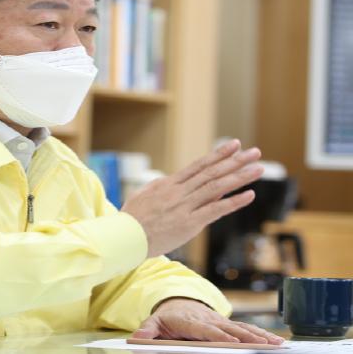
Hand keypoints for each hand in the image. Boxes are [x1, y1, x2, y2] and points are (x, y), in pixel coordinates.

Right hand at [121, 139, 262, 256]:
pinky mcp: (189, 223)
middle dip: (235, 161)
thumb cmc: (132, 219)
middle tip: (254, 152)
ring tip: (257, 168)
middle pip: (212, 172)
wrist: (125, 237)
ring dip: (239, 177)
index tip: (234, 145)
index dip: (218, 154)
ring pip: (216, 188)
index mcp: (169, 184)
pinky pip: (215, 211)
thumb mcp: (143, 195)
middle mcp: (179, 192)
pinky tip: (248, 195)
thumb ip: (159, 187)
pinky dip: (233, 202)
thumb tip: (170, 181)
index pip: (198, 165)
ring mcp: (184, 206)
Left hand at [133, 298, 283, 344]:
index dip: (218, 335)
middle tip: (264, 345)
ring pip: (241, 327)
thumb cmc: (166, 318)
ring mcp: (220, 321)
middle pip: (229, 329)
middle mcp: (208, 319)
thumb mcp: (153, 323)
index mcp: (190, 321)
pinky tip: (275, 341)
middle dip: (246, 337)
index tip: (230, 341)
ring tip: (276, 344)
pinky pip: (246, 328)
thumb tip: (136, 340)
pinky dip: (261, 334)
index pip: (205, 329)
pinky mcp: (228, 324)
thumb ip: (146, 331)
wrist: (177, 303)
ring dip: (259, 336)